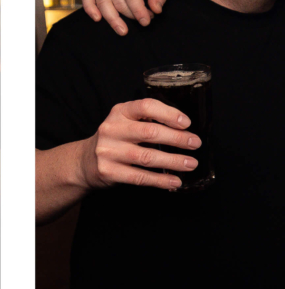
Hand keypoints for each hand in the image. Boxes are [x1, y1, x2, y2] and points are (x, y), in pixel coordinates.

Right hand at [80, 98, 201, 190]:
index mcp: (120, 112)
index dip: (169, 114)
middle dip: (177, 139)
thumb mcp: (126, 122)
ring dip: (173, 161)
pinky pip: (139, 177)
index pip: (146, 107)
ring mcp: (108, 151)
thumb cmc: (116, 139)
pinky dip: (160, 180)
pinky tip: (175, 181)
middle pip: (150, 133)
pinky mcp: (108, 172)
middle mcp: (112, 129)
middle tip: (195, 143)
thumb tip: (185, 130)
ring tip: (191, 164)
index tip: (187, 123)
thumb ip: (149, 120)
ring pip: (147, 157)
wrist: (85, 162)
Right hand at [81, 0, 169, 34]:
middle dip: (131, 15)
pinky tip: (97, 19)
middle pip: (118, 2)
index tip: (146, 21)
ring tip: (123, 31)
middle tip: (144, 20)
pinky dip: (90, 9)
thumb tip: (156, 10)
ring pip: (103, 3)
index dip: (138, 11)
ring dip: (113, 19)